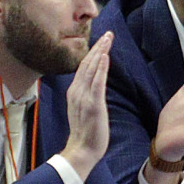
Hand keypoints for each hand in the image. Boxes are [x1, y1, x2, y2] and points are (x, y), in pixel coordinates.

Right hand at [61, 31, 112, 180]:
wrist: (82, 150)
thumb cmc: (86, 132)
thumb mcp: (84, 109)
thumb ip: (88, 96)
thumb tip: (95, 86)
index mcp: (75, 92)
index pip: (84, 67)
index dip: (93, 53)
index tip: (102, 41)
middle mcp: (76, 91)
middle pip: (87, 64)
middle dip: (98, 47)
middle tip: (108, 34)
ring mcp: (83, 97)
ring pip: (91, 69)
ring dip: (100, 52)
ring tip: (108, 39)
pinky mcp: (93, 104)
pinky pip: (97, 83)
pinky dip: (100, 68)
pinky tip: (105, 56)